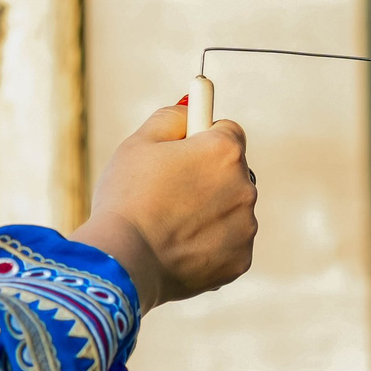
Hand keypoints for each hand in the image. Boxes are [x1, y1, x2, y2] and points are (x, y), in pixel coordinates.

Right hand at [70, 103, 256, 309]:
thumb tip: (190, 110)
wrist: (124, 260)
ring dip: (209, 212)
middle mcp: (245, 186)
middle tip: (168, 193)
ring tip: (168, 225)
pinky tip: (178, 248)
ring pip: (230, 210)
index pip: (227, 130)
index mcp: (224, 150)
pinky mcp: (241, 260)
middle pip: (231, 172)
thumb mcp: (138, 143)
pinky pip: (228, 244)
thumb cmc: (127, 197)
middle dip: (206, 177)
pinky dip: (208, 245)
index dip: (201, 139)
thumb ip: (171, 118)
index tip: (184, 151)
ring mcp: (246, 226)